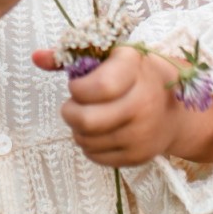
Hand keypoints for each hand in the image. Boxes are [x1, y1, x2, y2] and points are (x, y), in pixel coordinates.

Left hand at [36, 44, 191, 167]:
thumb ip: (72, 57)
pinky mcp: (138, 156)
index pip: (100, 87)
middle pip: (87, 120)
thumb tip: (35, 57)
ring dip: (77, 128)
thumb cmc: (136, 76)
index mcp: (135, 70)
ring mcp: (142, 134)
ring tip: (88, 115)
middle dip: (70, 112)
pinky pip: (96, 156)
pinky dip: (88, 144)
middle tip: (74, 105)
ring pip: (86, 140)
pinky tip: (99, 130)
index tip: (78, 86)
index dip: (78, 89)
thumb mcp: (111, 57)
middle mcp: (143, 103)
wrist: (176, 110)